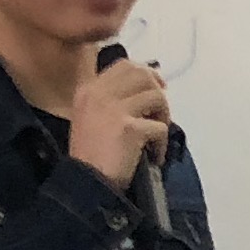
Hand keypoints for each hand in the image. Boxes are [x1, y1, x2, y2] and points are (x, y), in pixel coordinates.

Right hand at [68, 53, 171, 194]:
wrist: (85, 183)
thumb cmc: (89, 156)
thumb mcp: (90, 118)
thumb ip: (111, 100)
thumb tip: (146, 88)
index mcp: (88, 90)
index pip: (124, 66)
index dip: (146, 73)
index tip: (156, 87)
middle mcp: (99, 94)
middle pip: (142, 74)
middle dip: (158, 90)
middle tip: (161, 110)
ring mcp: (114, 109)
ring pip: (156, 96)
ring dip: (164, 116)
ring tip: (157, 135)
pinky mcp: (129, 128)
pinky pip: (160, 127)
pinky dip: (162, 144)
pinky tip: (154, 157)